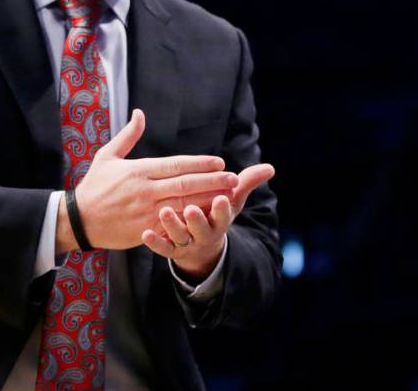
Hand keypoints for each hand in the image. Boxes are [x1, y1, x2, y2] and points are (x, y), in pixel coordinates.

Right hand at [57, 109, 238, 251]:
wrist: (79, 220)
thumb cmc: (94, 186)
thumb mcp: (107, 156)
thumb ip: (127, 136)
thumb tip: (140, 113)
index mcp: (138, 171)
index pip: (176, 165)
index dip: (199, 163)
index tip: (219, 162)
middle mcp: (145, 190)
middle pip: (185, 184)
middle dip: (212, 182)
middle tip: (233, 179)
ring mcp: (146, 212)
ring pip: (183, 205)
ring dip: (207, 201)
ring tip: (228, 197)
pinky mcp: (145, 230)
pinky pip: (174, 225)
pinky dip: (191, 221)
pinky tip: (207, 218)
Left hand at [141, 162, 274, 281]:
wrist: (201, 247)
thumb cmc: (215, 214)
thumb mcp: (232, 201)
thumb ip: (247, 183)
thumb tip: (270, 167)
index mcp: (219, 220)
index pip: (223, 215)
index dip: (223, 208)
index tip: (222, 198)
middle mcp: (204, 233)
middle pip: (201, 228)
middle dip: (198, 220)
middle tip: (192, 209)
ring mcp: (187, 243)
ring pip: (180, 237)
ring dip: (173, 226)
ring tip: (164, 212)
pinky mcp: (171, 249)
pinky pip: (163, 248)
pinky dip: (155, 242)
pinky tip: (146, 233)